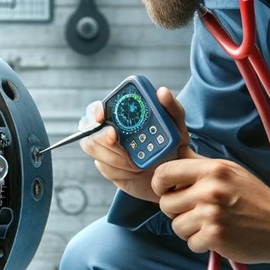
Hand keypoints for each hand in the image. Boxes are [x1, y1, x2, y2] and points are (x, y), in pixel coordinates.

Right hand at [78, 86, 191, 204]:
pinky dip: (122, 172)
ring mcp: (106, 150)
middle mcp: (109, 129)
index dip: (96, 111)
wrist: (172, 178)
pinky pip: (105, 169)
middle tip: (121, 144)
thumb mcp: (177, 127)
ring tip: (138, 164)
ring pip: (94, 150)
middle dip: (105, 140)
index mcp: (122, 115)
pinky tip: (135, 172)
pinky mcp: (107, 168)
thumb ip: (172, 108)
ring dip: (116, 158)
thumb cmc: (173, 147)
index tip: (102, 118)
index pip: (99, 108)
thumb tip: (162, 91)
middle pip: (92, 131)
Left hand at [151, 155, 269, 263]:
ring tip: (213, 224)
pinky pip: (190, 243)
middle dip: (178, 212)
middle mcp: (209, 189)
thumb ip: (200, 165)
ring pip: (176, 226)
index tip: (168, 192)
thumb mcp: (230, 171)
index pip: (164, 173)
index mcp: (212, 169)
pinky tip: (220, 237)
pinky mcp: (215, 237)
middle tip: (199, 212)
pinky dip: (203, 244)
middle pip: (166, 204)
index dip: (161, 185)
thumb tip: (174, 156)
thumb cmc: (256, 199)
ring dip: (191, 230)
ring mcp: (211, 214)